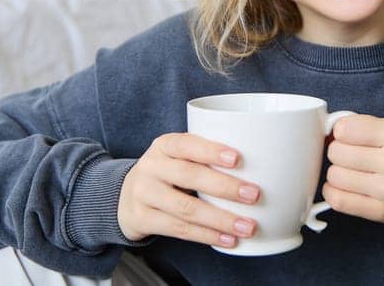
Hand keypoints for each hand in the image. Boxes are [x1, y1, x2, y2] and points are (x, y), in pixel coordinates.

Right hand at [118, 133, 261, 248]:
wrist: (124, 197)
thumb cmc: (166, 174)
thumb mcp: (177, 158)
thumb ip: (205, 158)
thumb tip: (259, 168)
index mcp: (164, 146)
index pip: (186, 144)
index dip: (211, 151)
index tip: (237, 158)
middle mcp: (151, 167)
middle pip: (189, 176)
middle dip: (225, 187)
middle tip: (253, 195)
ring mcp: (144, 194)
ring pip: (186, 208)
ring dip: (221, 219)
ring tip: (247, 226)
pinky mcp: (142, 219)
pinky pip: (178, 229)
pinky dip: (206, 236)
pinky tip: (227, 239)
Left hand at [320, 114, 383, 227]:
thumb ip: (361, 126)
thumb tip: (326, 132)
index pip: (344, 129)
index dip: (339, 132)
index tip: (346, 137)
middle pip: (336, 153)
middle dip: (338, 153)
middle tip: (350, 156)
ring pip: (334, 176)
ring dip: (337, 174)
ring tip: (352, 173)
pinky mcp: (380, 211)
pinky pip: (338, 200)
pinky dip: (334, 193)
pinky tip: (345, 188)